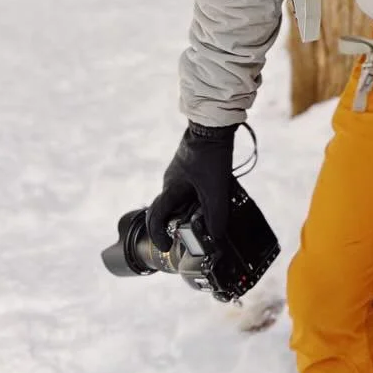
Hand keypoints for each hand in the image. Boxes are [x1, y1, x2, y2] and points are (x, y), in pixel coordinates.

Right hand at [147, 122, 236, 247]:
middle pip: (170, 210)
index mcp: (170, 189)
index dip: (157, 235)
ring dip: (194, 210)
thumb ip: (216, 214)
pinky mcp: (193, 166)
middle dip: (180, 224)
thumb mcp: (215, 190)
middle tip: (194, 234)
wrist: (214, 126)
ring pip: (183, 199)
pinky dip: (201, 198)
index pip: (155, 218)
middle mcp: (171, 182)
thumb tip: (216, 237)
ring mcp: (182, 173)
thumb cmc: (209, 156)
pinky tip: (217, 198)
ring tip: (210, 218)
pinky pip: (193, 188)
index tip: (166, 247)